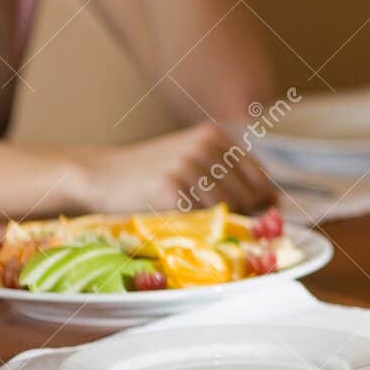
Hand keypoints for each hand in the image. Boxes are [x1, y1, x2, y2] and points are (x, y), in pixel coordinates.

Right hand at [69, 123, 278, 214]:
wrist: (99, 175)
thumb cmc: (148, 174)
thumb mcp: (189, 158)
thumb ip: (224, 172)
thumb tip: (271, 202)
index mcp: (215, 136)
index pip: (258, 175)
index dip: (265, 200)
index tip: (264, 219)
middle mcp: (206, 147)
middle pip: (246, 194)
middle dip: (246, 217)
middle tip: (236, 233)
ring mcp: (189, 166)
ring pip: (227, 207)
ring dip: (222, 225)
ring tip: (206, 231)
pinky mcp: (172, 188)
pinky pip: (201, 217)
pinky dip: (200, 228)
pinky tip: (188, 229)